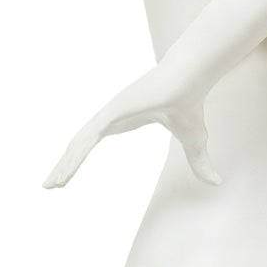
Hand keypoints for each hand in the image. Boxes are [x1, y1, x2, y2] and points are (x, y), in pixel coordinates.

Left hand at [41, 59, 222, 188]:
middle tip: (49, 186)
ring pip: (78, 143)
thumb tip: (217, 183)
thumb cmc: (190, 104)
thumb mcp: (195, 141)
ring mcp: (108, 113)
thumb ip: (199, 162)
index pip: (91, 142)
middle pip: (80, 143)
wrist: (189, 81)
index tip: (65, 176)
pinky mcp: (110, 112)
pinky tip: (64, 172)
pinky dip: (74, 156)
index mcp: (122, 121)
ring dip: (64, 164)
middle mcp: (110, 116)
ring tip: (51, 185)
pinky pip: (86, 138)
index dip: (77, 158)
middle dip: (64, 164)